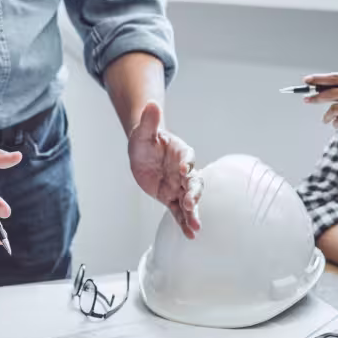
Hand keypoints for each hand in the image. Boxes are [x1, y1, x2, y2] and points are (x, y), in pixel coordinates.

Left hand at [128, 101, 202, 238]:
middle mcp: (184, 171)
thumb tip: (151, 104)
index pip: (188, 158)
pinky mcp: (171, 197)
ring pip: (189, 200)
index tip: (185, 170)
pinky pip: (179, 211)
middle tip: (191, 202)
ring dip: (193, 213)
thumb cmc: (145, 140)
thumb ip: (149, 121)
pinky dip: (184, 222)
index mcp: (180, 153)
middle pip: (194, 183)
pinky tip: (190, 234)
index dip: (187, 164)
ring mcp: (179, 186)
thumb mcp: (143, 132)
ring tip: (195, 226)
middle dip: (194, 193)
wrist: (143, 151)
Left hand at [305, 73, 337, 153]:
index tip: (307, 80)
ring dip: (327, 116)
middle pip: (330, 92)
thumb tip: (332, 87)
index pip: (337, 78)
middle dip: (315, 97)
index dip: (319, 79)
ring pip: (332, 109)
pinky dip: (336, 124)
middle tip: (306, 99)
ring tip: (327, 119)